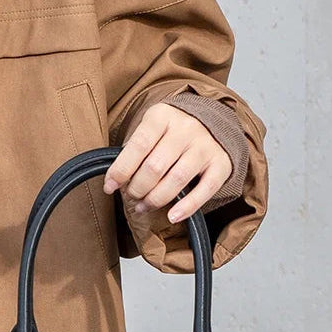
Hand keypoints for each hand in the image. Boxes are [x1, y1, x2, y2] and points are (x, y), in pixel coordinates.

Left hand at [103, 103, 231, 222]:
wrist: (211, 121)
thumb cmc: (171, 131)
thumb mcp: (151, 128)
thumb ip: (135, 150)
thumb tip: (115, 181)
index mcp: (163, 116)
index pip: (138, 146)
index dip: (121, 170)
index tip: (109, 187)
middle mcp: (186, 129)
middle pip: (155, 167)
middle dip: (137, 188)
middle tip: (131, 196)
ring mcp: (205, 146)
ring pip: (176, 181)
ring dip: (155, 200)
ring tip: (143, 206)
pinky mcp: (221, 164)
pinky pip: (204, 190)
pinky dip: (187, 207)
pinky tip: (172, 216)